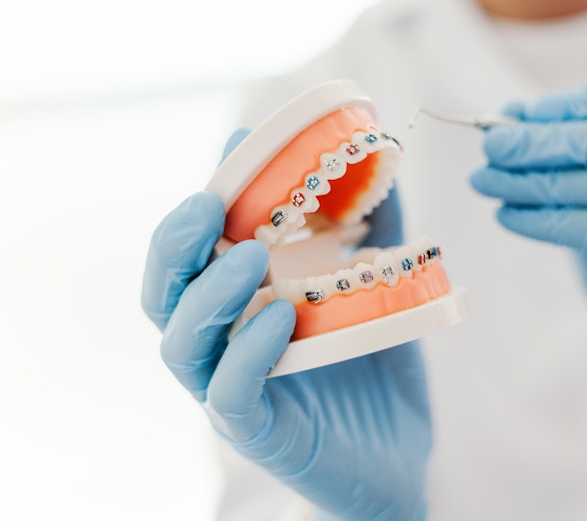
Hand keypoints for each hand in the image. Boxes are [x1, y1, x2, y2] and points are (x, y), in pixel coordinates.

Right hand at [141, 132, 429, 519]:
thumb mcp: (380, 291)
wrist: (396, 460)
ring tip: (250, 256)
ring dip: (208, 293)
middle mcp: (223, 345)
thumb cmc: (374, 372)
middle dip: (175, 243)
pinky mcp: (257, 433)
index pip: (197, 252)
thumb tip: (383, 162)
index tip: (236, 150)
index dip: (204, 202)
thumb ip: (374, 232)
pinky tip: (279, 318)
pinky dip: (246, 352)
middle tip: (209, 204)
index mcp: (240, 306)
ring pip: (181, 343)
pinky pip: (230, 393)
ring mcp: (232, 391)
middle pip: (164, 292)